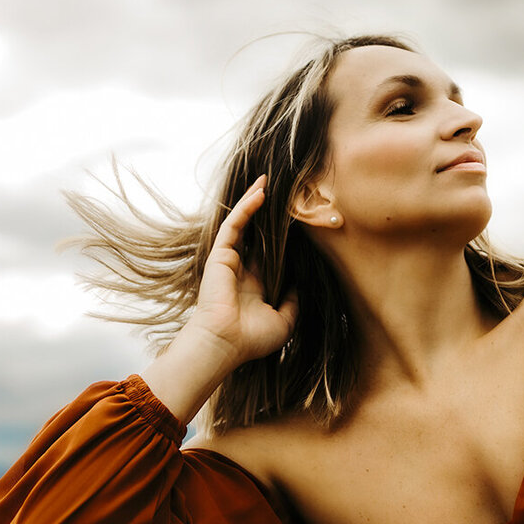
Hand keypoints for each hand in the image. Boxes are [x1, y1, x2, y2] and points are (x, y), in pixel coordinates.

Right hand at [186, 175, 298, 368]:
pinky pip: (234, 224)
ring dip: (253, 200)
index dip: (280, 235)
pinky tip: (259, 192)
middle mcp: (240, 269)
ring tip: (267, 179)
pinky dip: (246, 207)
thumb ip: (294, 301)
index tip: (295, 219)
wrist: (226, 343)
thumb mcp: (284, 321)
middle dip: (265, 211)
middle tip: (280, 190)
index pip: (268, 252)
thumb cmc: (251, 339)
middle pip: (255, 231)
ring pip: (242, 222)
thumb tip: (302, 284)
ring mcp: (228, 260)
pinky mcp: (220, 254)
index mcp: (253, 284)